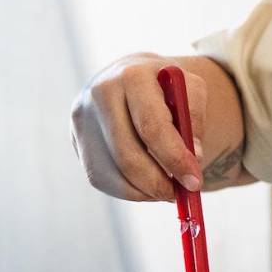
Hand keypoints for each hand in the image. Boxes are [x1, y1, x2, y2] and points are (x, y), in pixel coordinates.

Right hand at [71, 54, 206, 201]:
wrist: (133, 79)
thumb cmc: (168, 89)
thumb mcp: (192, 91)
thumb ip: (195, 121)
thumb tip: (193, 157)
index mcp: (133, 76)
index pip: (152, 127)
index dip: (175, 159)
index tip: (195, 182)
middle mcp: (100, 94)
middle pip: (129, 156)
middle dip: (159, 183)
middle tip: (181, 194)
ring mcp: (83, 118)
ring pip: (114, 173)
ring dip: (147, 191)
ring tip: (168, 187)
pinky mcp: (76, 139)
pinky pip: (103, 179)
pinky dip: (131, 191)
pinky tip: (148, 184)